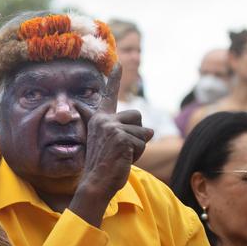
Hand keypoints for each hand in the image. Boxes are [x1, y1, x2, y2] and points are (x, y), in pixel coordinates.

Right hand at [68, 65, 152, 224]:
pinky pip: (142, 143)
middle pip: (137, 116)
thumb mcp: (112, 144)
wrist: (96, 182)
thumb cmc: (104, 165)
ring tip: (122, 156)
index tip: (119, 63)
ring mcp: (111, 127)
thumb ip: (127, 132)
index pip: (109, 95)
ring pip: (143, 132)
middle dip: (138, 133)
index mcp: (99, 119)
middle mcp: (104, 119)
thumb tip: (150, 129)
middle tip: (122, 149)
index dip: (114, 78)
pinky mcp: (120, 137)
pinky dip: (138, 154)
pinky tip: (123, 159)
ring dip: (138, 147)